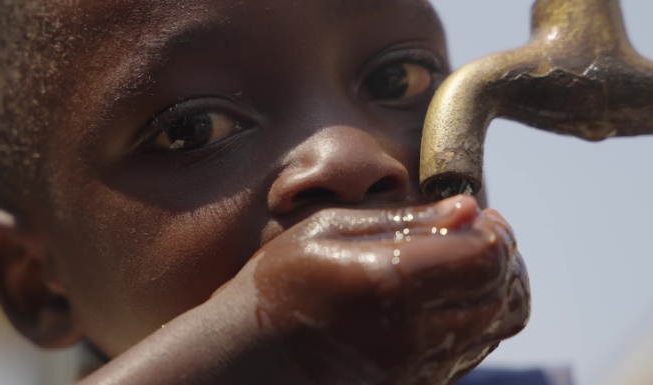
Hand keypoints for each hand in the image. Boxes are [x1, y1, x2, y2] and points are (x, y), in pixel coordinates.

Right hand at [250, 195, 528, 384]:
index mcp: (388, 280)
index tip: (480, 214)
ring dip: (497, 288)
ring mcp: (415, 369)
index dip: (496, 231)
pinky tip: (448, 296)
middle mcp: (411, 333)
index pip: (486, 258)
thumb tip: (469, 208)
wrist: (246, 358)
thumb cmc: (279, 282)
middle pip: (503, 294)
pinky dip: (479, 318)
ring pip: (497, 326)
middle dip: (504, 256)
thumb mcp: (329, 229)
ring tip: (467, 262)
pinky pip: (474, 351)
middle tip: (479, 233)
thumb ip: (404, 219)